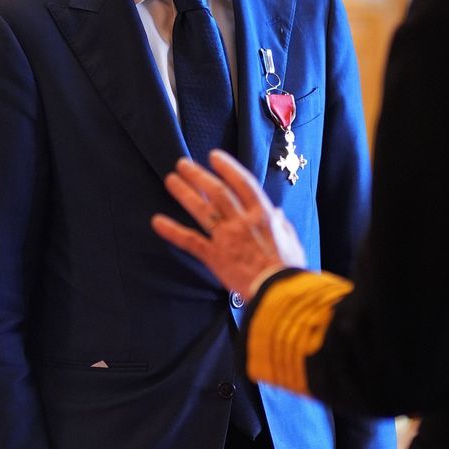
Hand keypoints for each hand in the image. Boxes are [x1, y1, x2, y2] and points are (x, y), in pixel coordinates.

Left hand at [152, 150, 305, 300]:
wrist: (278, 292)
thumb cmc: (288, 268)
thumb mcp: (291, 240)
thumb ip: (282, 224)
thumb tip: (277, 212)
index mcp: (263, 215)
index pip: (242, 183)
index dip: (227, 167)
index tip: (214, 156)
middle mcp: (242, 221)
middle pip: (217, 191)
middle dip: (199, 175)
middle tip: (183, 164)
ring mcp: (226, 238)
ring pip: (202, 209)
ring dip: (185, 192)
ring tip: (171, 180)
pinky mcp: (214, 257)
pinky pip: (190, 241)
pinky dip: (173, 231)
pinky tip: (157, 222)